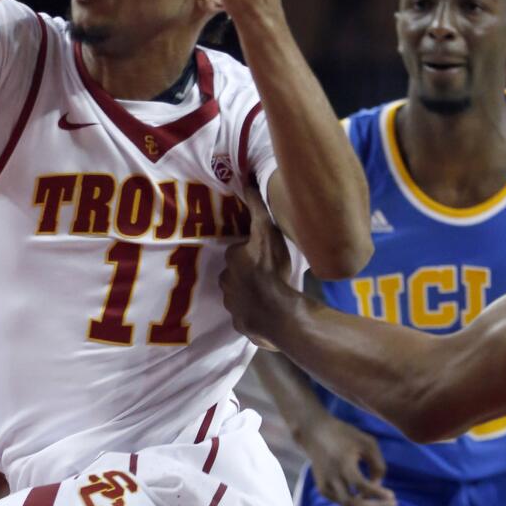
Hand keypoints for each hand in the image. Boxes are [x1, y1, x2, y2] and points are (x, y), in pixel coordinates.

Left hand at [219, 188, 298, 346]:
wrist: (279, 313)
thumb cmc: (272, 270)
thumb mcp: (267, 232)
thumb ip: (257, 208)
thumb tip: (245, 181)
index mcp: (232, 259)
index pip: (239, 251)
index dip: (251, 251)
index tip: (264, 254)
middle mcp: (226, 281)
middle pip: (237, 272)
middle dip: (248, 271)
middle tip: (268, 273)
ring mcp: (232, 305)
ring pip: (239, 293)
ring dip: (250, 292)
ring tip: (270, 293)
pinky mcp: (240, 324)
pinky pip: (245, 314)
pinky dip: (254, 312)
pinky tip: (268, 310)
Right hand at [300, 415, 396, 505]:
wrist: (314, 432)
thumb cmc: (345, 435)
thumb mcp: (367, 443)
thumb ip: (377, 464)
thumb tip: (378, 486)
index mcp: (343, 464)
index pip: (362, 486)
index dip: (378, 494)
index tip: (393, 497)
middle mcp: (332, 477)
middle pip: (352, 503)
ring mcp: (325, 484)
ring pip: (346, 505)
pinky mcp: (322, 488)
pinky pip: (340, 501)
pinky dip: (353, 505)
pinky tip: (366, 505)